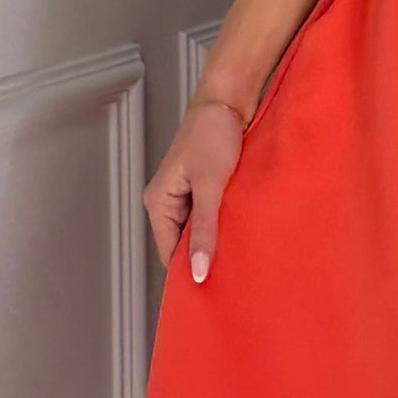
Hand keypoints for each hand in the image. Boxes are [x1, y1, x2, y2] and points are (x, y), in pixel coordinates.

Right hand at [144, 96, 247, 280]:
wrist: (227, 102)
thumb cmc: (213, 136)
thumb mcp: (210, 187)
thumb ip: (205, 230)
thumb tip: (199, 270)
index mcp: (158, 203)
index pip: (169, 253)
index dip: (188, 273)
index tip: (211, 295)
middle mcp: (166, 201)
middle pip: (182, 244)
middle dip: (203, 259)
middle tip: (230, 282)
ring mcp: (184, 195)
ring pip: (197, 231)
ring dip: (214, 242)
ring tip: (238, 262)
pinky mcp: (202, 188)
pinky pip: (208, 217)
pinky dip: (222, 226)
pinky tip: (240, 235)